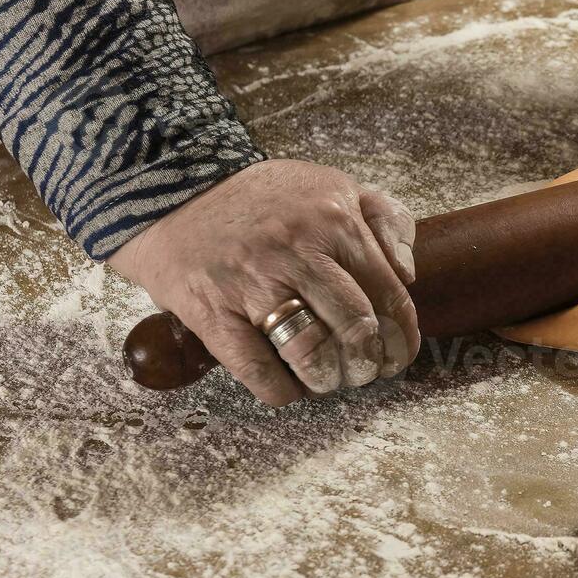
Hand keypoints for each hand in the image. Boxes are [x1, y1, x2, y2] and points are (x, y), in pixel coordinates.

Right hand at [108, 159, 420, 405]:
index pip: (389, 294)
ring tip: (330, 379)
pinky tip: (290, 387)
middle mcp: (298, 251)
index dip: (401, 337)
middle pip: (356, 327)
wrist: (169, 190)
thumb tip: (407, 274)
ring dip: (330, 379)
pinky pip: (257, 369)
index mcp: (335, 222)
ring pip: (311, 352)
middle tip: (365, 372)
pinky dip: (282, 390)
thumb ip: (386, 220)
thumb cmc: (264, 198)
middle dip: (369, 362)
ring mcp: (253, 282)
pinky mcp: (212, 310)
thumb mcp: (334, 186)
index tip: (398, 355)